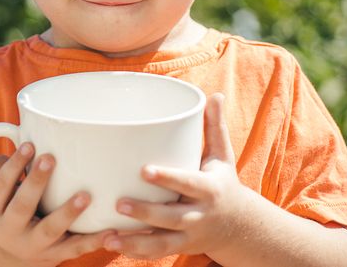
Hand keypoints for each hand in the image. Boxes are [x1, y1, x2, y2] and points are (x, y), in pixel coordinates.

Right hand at [0, 142, 114, 266]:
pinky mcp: (55, 255)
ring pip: (49, 230)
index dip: (12, 166)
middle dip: (35, 182)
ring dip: (67, 212)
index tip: (29, 144)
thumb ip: (4, 167)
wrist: (11, 255)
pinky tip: (110, 230)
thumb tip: (19, 135)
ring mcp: (33, 246)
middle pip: (22, 207)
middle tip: (50, 158)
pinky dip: (93, 241)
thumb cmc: (10, 208)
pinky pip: (75, 249)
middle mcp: (9, 231)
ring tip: (85, 196)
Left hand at [103, 93, 249, 259]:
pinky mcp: (178, 247)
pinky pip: (155, 254)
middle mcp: (198, 215)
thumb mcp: (222, 156)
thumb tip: (214, 95)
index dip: (167, 177)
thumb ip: (214, 126)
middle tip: (118, 204)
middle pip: (171, 217)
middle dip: (145, 213)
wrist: (239, 226)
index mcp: (208, 189)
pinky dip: (134, 253)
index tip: (144, 170)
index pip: (187, 183)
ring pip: (161, 243)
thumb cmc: (222, 182)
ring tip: (108, 236)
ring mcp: (188, 236)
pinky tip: (111, 245)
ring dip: (134, 242)